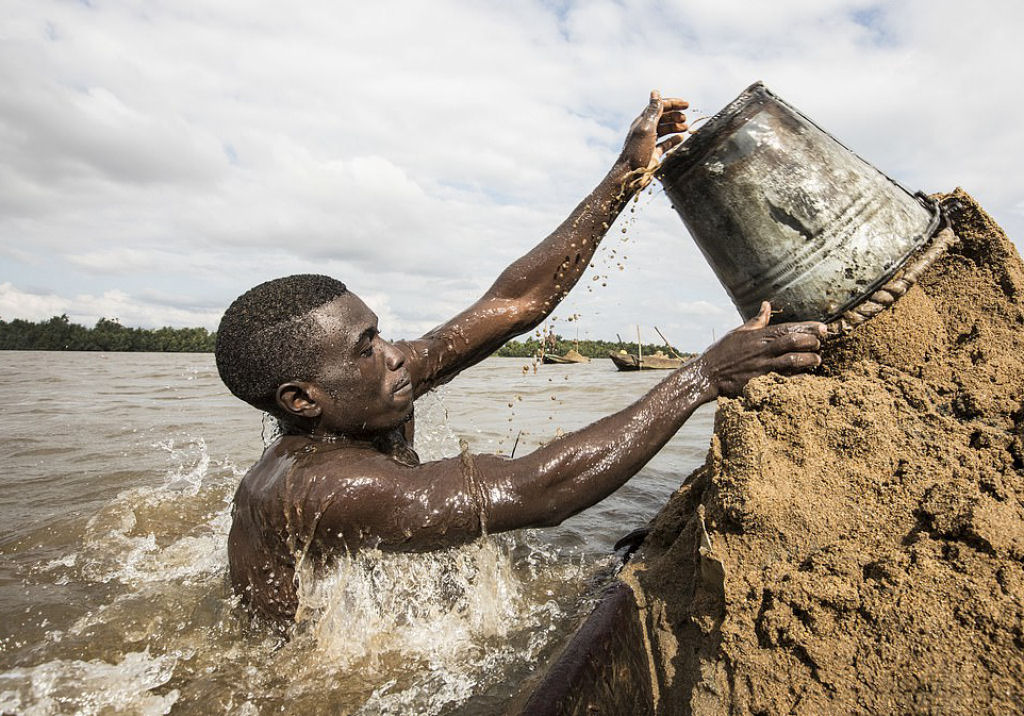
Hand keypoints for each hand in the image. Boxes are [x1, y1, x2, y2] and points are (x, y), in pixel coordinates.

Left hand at [618, 90, 688, 173]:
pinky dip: (674, 140)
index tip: (687, 105)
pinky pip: (665, 144)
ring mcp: (650, 142)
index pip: (658, 107)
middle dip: (675, 115)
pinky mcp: (653, 154)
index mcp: (642, 122)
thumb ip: (653, 111)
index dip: (673, 104)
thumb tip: (656, 92)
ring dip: (676, 126)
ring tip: (686, 127)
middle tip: (685, 117)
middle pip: (663, 117)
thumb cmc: (637, 152)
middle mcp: (646, 130)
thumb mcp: (646, 128)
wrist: (630, 176)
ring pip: (665, 130)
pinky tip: (681, 138)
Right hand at [698, 302, 825, 398]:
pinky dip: (799, 376)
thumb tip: (766, 305)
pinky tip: (806, 375)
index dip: (808, 327)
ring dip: (809, 359)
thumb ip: (756, 321)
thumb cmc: (722, 353)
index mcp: (758, 336)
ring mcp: (762, 366)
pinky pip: (785, 379)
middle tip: (820, 343)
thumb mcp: (738, 333)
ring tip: (817, 359)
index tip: (823, 328)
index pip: (788, 327)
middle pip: (794, 341)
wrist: (707, 375)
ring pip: (793, 360)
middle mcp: (762, 349)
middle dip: (812, 341)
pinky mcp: (761, 381)